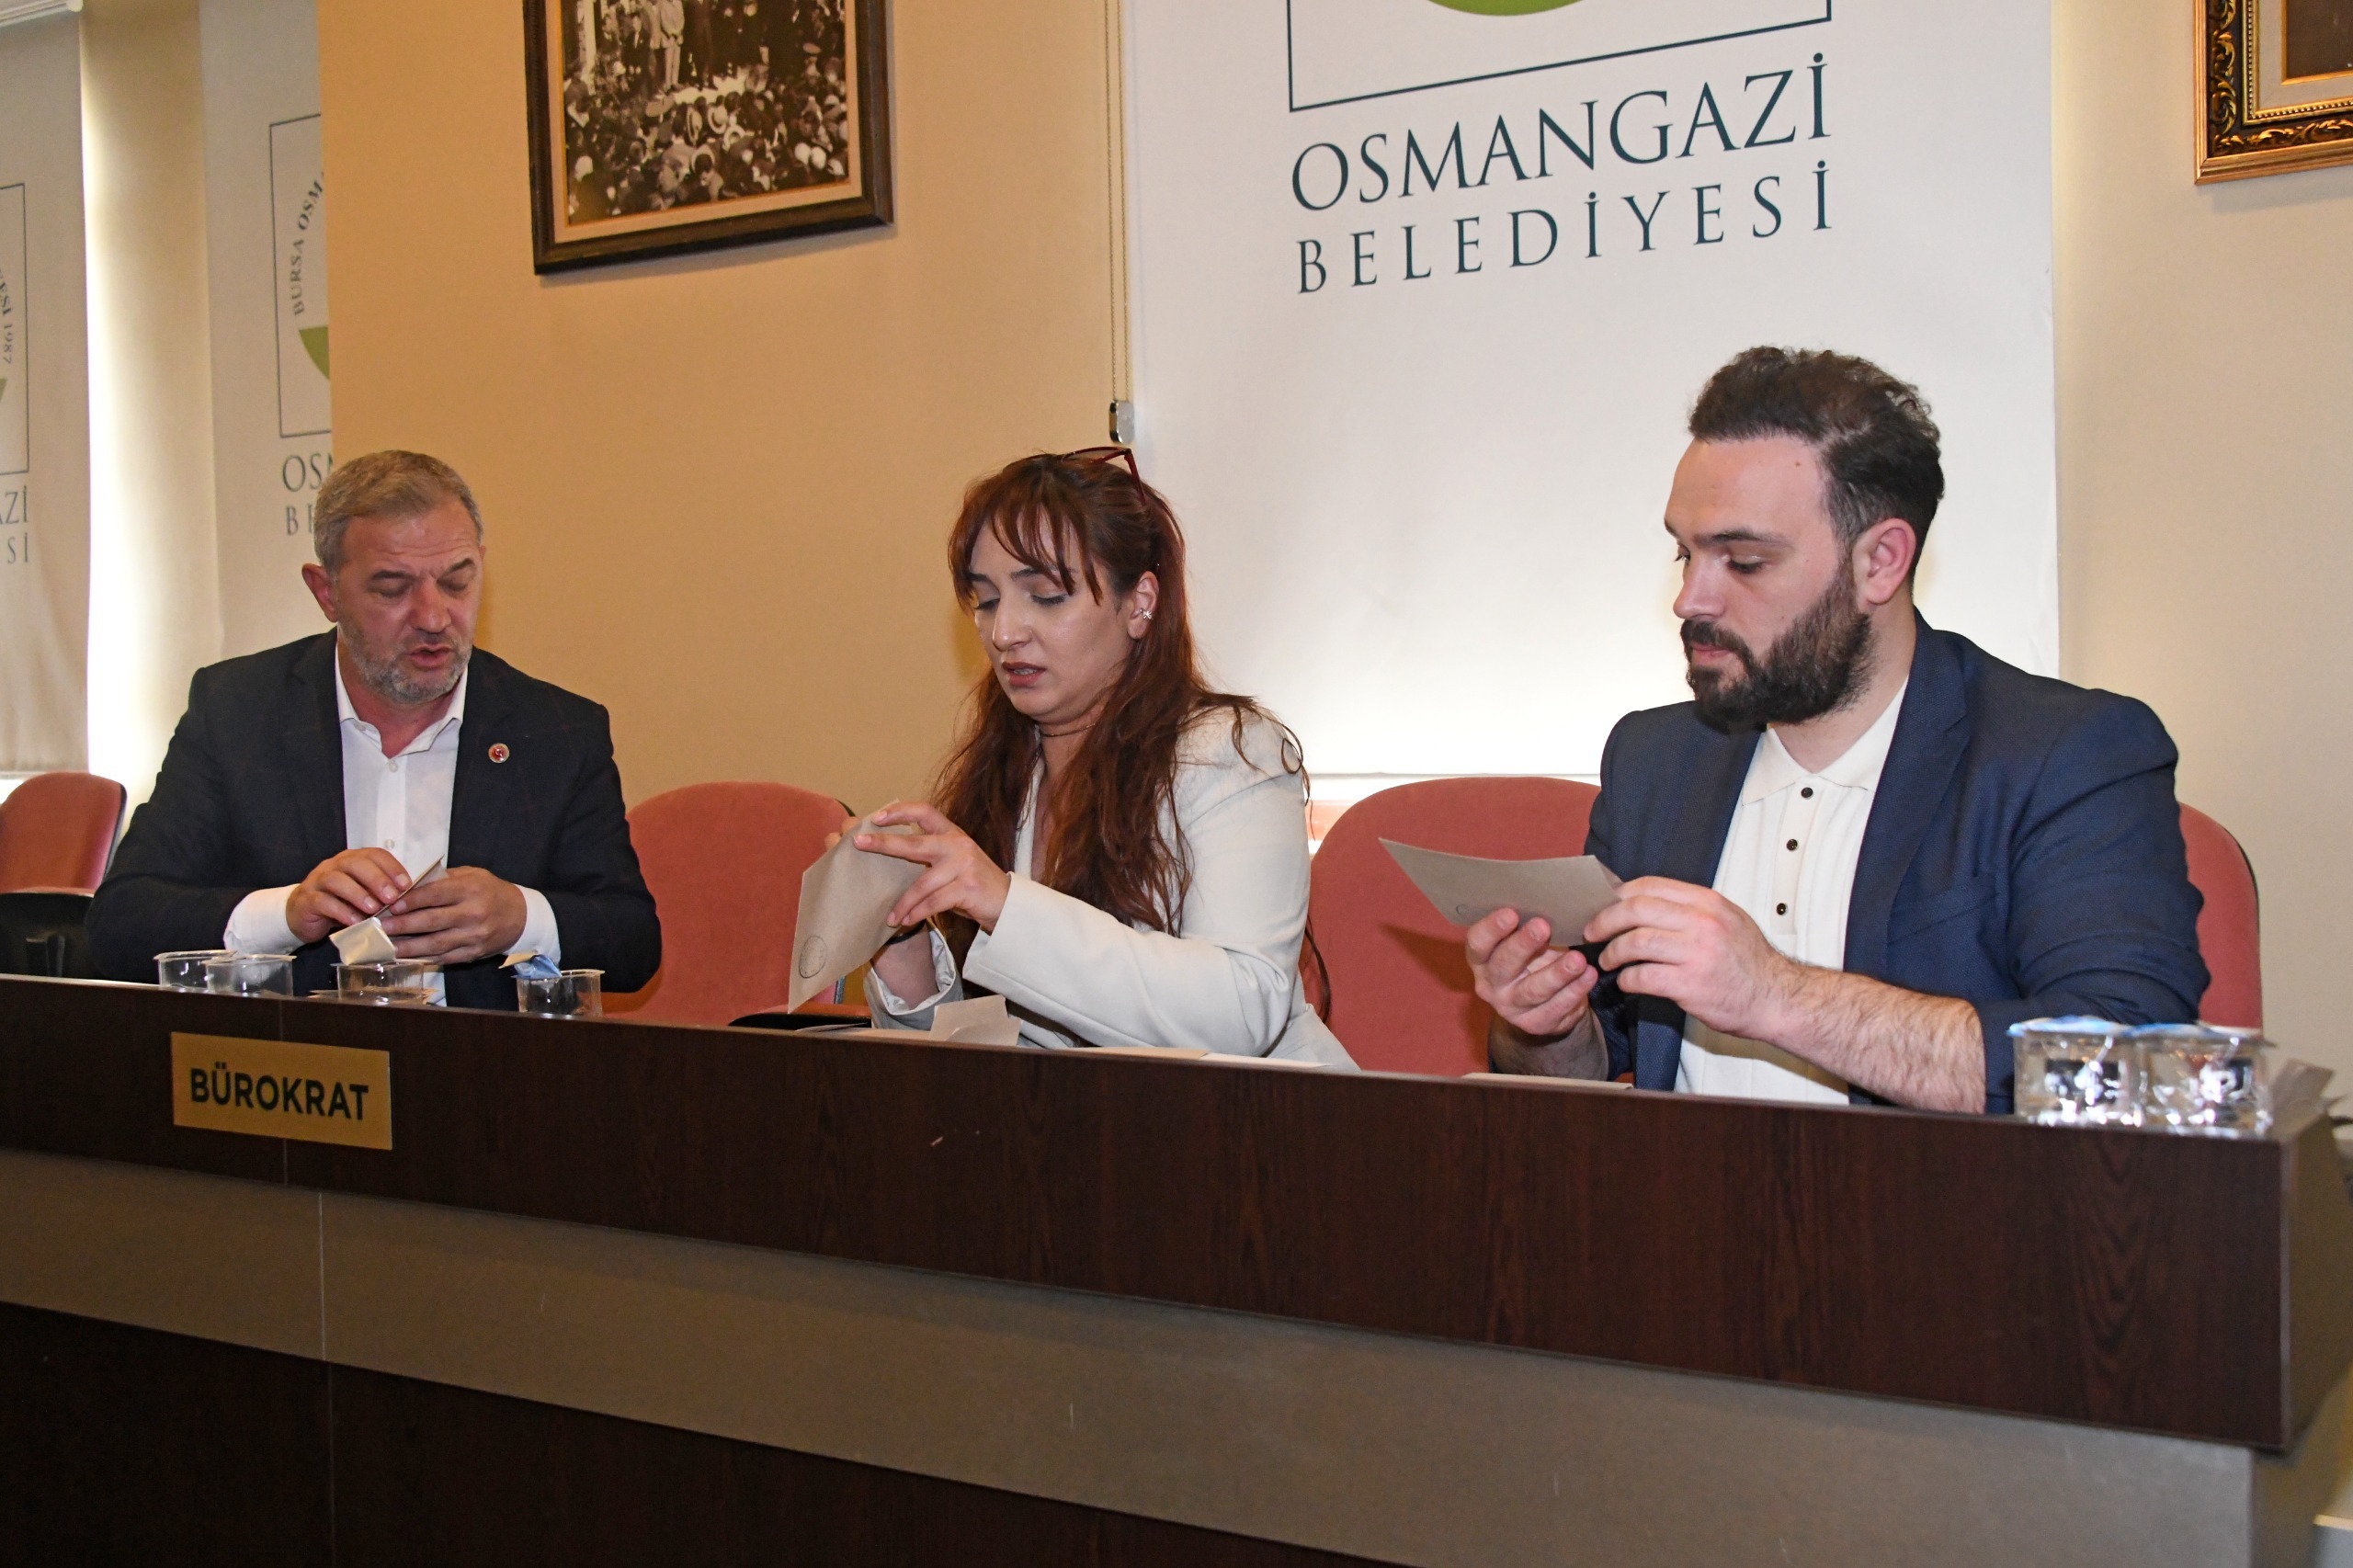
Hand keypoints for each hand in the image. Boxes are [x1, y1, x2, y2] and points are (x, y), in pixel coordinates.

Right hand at [287, 848, 414, 943]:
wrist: (303, 914)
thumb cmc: (341, 903)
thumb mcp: (364, 895)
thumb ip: (380, 893)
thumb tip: (407, 899)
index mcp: (352, 860)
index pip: (374, 855)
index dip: (392, 867)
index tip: (407, 885)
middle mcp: (334, 865)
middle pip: (355, 864)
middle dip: (377, 879)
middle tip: (392, 897)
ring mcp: (318, 881)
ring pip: (337, 880)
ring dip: (358, 894)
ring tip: (374, 910)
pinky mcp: (307, 900)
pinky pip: (323, 902)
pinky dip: (341, 911)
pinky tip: (355, 921)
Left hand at [378, 867, 528, 962]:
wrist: (521, 916)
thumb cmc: (491, 891)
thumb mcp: (473, 875)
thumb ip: (444, 879)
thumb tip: (410, 886)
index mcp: (471, 889)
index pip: (435, 895)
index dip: (411, 901)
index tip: (391, 905)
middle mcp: (473, 913)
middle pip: (432, 921)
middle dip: (403, 925)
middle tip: (382, 927)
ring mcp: (474, 936)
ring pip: (436, 943)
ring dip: (410, 947)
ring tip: (390, 946)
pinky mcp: (474, 953)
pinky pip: (446, 957)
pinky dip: (425, 958)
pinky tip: (409, 957)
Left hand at [855, 801, 1011, 932]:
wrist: (1008, 905)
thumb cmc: (973, 885)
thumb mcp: (954, 863)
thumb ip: (930, 856)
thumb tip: (890, 854)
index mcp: (953, 834)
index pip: (925, 811)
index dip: (900, 811)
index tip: (877, 817)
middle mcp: (958, 845)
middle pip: (914, 842)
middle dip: (884, 843)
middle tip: (859, 843)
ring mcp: (964, 865)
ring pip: (921, 883)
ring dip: (903, 902)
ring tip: (891, 917)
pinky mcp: (968, 888)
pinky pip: (933, 902)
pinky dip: (917, 913)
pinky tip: (907, 920)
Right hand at [1467, 908, 1598, 1039]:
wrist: (1542, 1002)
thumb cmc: (1532, 957)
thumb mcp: (1524, 941)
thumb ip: (1528, 923)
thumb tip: (1549, 893)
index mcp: (1481, 959)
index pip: (1477, 943)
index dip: (1491, 928)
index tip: (1511, 912)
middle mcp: (1490, 984)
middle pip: (1503, 965)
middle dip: (1523, 945)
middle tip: (1543, 926)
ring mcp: (1511, 1007)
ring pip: (1533, 990)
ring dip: (1557, 973)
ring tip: (1578, 959)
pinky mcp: (1535, 1023)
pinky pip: (1556, 1007)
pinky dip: (1575, 991)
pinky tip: (1589, 975)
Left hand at [1584, 877, 1801, 1041]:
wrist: (1777, 998)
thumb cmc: (1748, 963)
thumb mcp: (1727, 920)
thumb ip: (1689, 909)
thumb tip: (1640, 902)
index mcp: (1708, 902)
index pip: (1650, 886)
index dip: (1619, 894)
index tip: (1604, 905)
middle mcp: (1702, 922)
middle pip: (1635, 909)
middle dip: (1605, 920)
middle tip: (1593, 932)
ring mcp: (1696, 953)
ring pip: (1635, 942)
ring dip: (1612, 952)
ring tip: (1607, 960)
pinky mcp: (1690, 985)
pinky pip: (1642, 977)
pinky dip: (1627, 979)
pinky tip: (1626, 982)